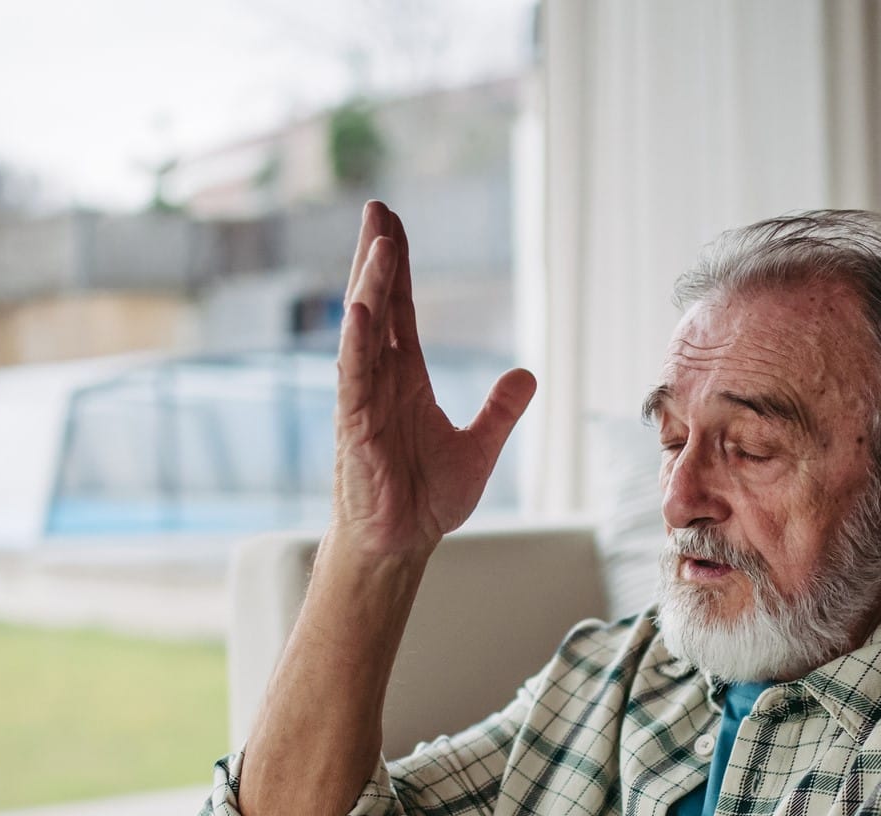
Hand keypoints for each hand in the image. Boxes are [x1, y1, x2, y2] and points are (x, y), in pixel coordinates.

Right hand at [334, 201, 536, 559]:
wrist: (401, 543)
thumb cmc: (426, 499)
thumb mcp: (479, 448)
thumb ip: (500, 410)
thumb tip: (527, 374)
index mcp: (403, 378)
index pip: (400, 311)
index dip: (399, 269)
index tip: (393, 227)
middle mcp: (379, 379)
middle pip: (376, 304)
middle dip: (377, 256)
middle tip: (377, 207)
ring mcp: (363, 398)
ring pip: (363, 329)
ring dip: (370, 285)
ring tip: (379, 242)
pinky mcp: (354, 424)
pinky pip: (353, 374)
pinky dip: (356, 341)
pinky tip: (360, 308)